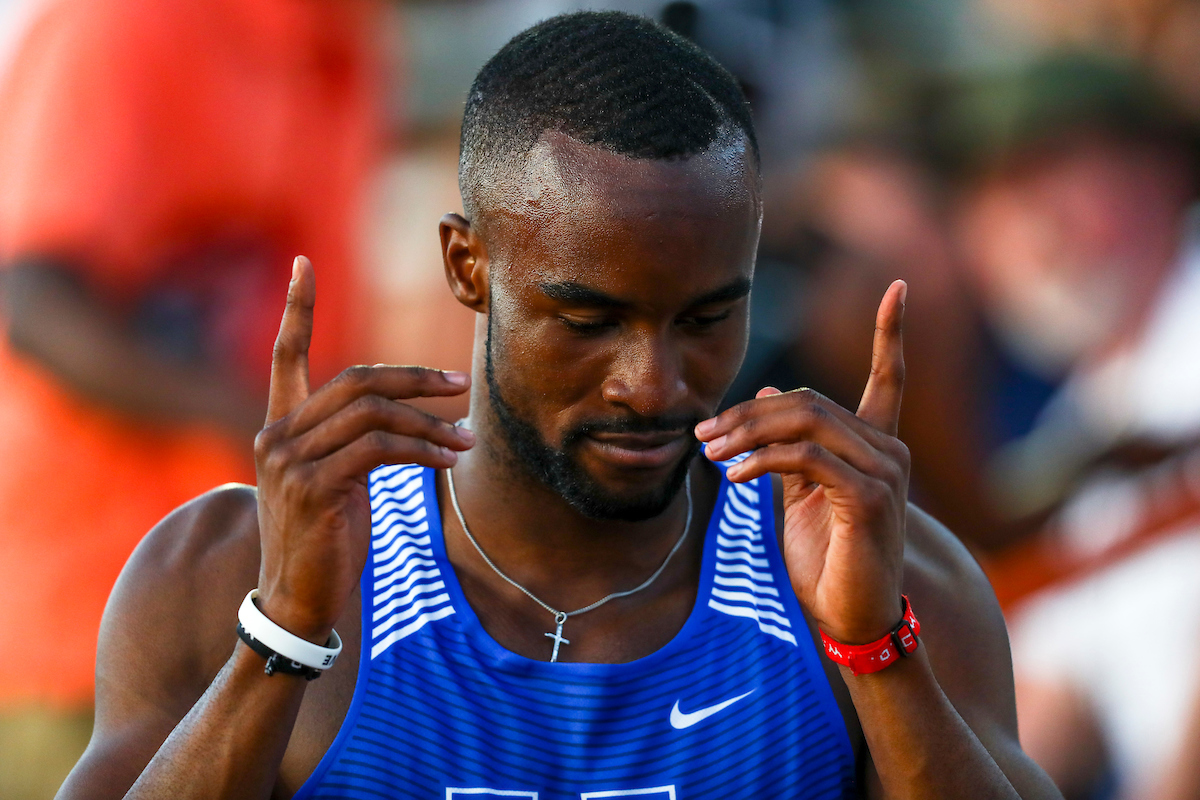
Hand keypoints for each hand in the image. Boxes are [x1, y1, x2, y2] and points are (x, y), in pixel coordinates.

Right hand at [252, 256, 475, 641]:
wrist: (298, 601)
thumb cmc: (325, 540)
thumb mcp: (335, 482)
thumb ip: (352, 442)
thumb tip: (400, 416)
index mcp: (280, 427)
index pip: (284, 355)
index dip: (296, 308)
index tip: (302, 263)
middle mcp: (278, 434)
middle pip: (356, 378)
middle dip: (415, 378)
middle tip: (462, 385)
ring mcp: (291, 459)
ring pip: (374, 412)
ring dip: (431, 421)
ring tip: (468, 438)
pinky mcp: (315, 485)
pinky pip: (381, 448)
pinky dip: (424, 448)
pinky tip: (450, 458)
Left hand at [695, 280, 908, 644]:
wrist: (852, 619)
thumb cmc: (827, 559)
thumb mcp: (801, 493)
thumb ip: (790, 444)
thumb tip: (773, 386)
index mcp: (876, 444)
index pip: (888, 377)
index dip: (892, 333)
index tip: (899, 287)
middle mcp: (889, 449)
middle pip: (809, 400)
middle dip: (748, 412)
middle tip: (702, 433)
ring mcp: (885, 470)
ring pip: (805, 421)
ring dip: (746, 432)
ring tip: (708, 452)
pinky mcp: (870, 496)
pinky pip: (804, 458)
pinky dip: (761, 460)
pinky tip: (732, 476)